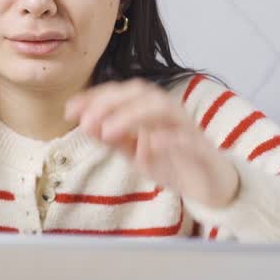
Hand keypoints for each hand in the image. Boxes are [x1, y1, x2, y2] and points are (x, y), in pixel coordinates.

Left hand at [65, 79, 239, 208]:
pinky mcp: (201, 150)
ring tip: (108, 132)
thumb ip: (112, 137)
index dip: (95, 97)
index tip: (70, 109)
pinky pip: (186, 139)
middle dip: (110, 103)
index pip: (122, 93)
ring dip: (132, 116)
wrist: (210, 186)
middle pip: (141, 93)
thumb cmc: (171, 162)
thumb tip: (84, 122)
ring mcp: (186, 129)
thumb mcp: (134, 151)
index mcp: (151, 110)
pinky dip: (167, 138)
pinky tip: (149, 144)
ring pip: (162, 109)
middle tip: (86, 121)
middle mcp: (169, 113)